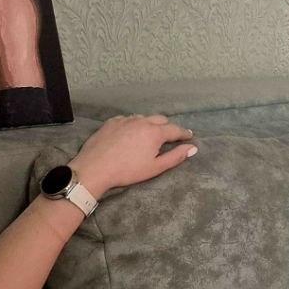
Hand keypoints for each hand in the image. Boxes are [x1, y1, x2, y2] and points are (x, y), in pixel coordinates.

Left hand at [70, 113, 197, 196]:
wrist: (95, 168)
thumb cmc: (127, 171)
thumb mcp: (155, 167)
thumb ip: (175, 156)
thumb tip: (193, 148)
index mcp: (155, 132)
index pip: (175, 130)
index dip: (184, 133)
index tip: (190, 136)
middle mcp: (142, 121)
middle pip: (160, 119)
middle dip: (168, 126)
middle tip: (171, 136)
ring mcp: (125, 119)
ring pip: (144, 117)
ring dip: (150, 124)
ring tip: (150, 133)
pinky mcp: (112, 122)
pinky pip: (128, 119)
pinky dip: (134, 124)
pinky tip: (130, 132)